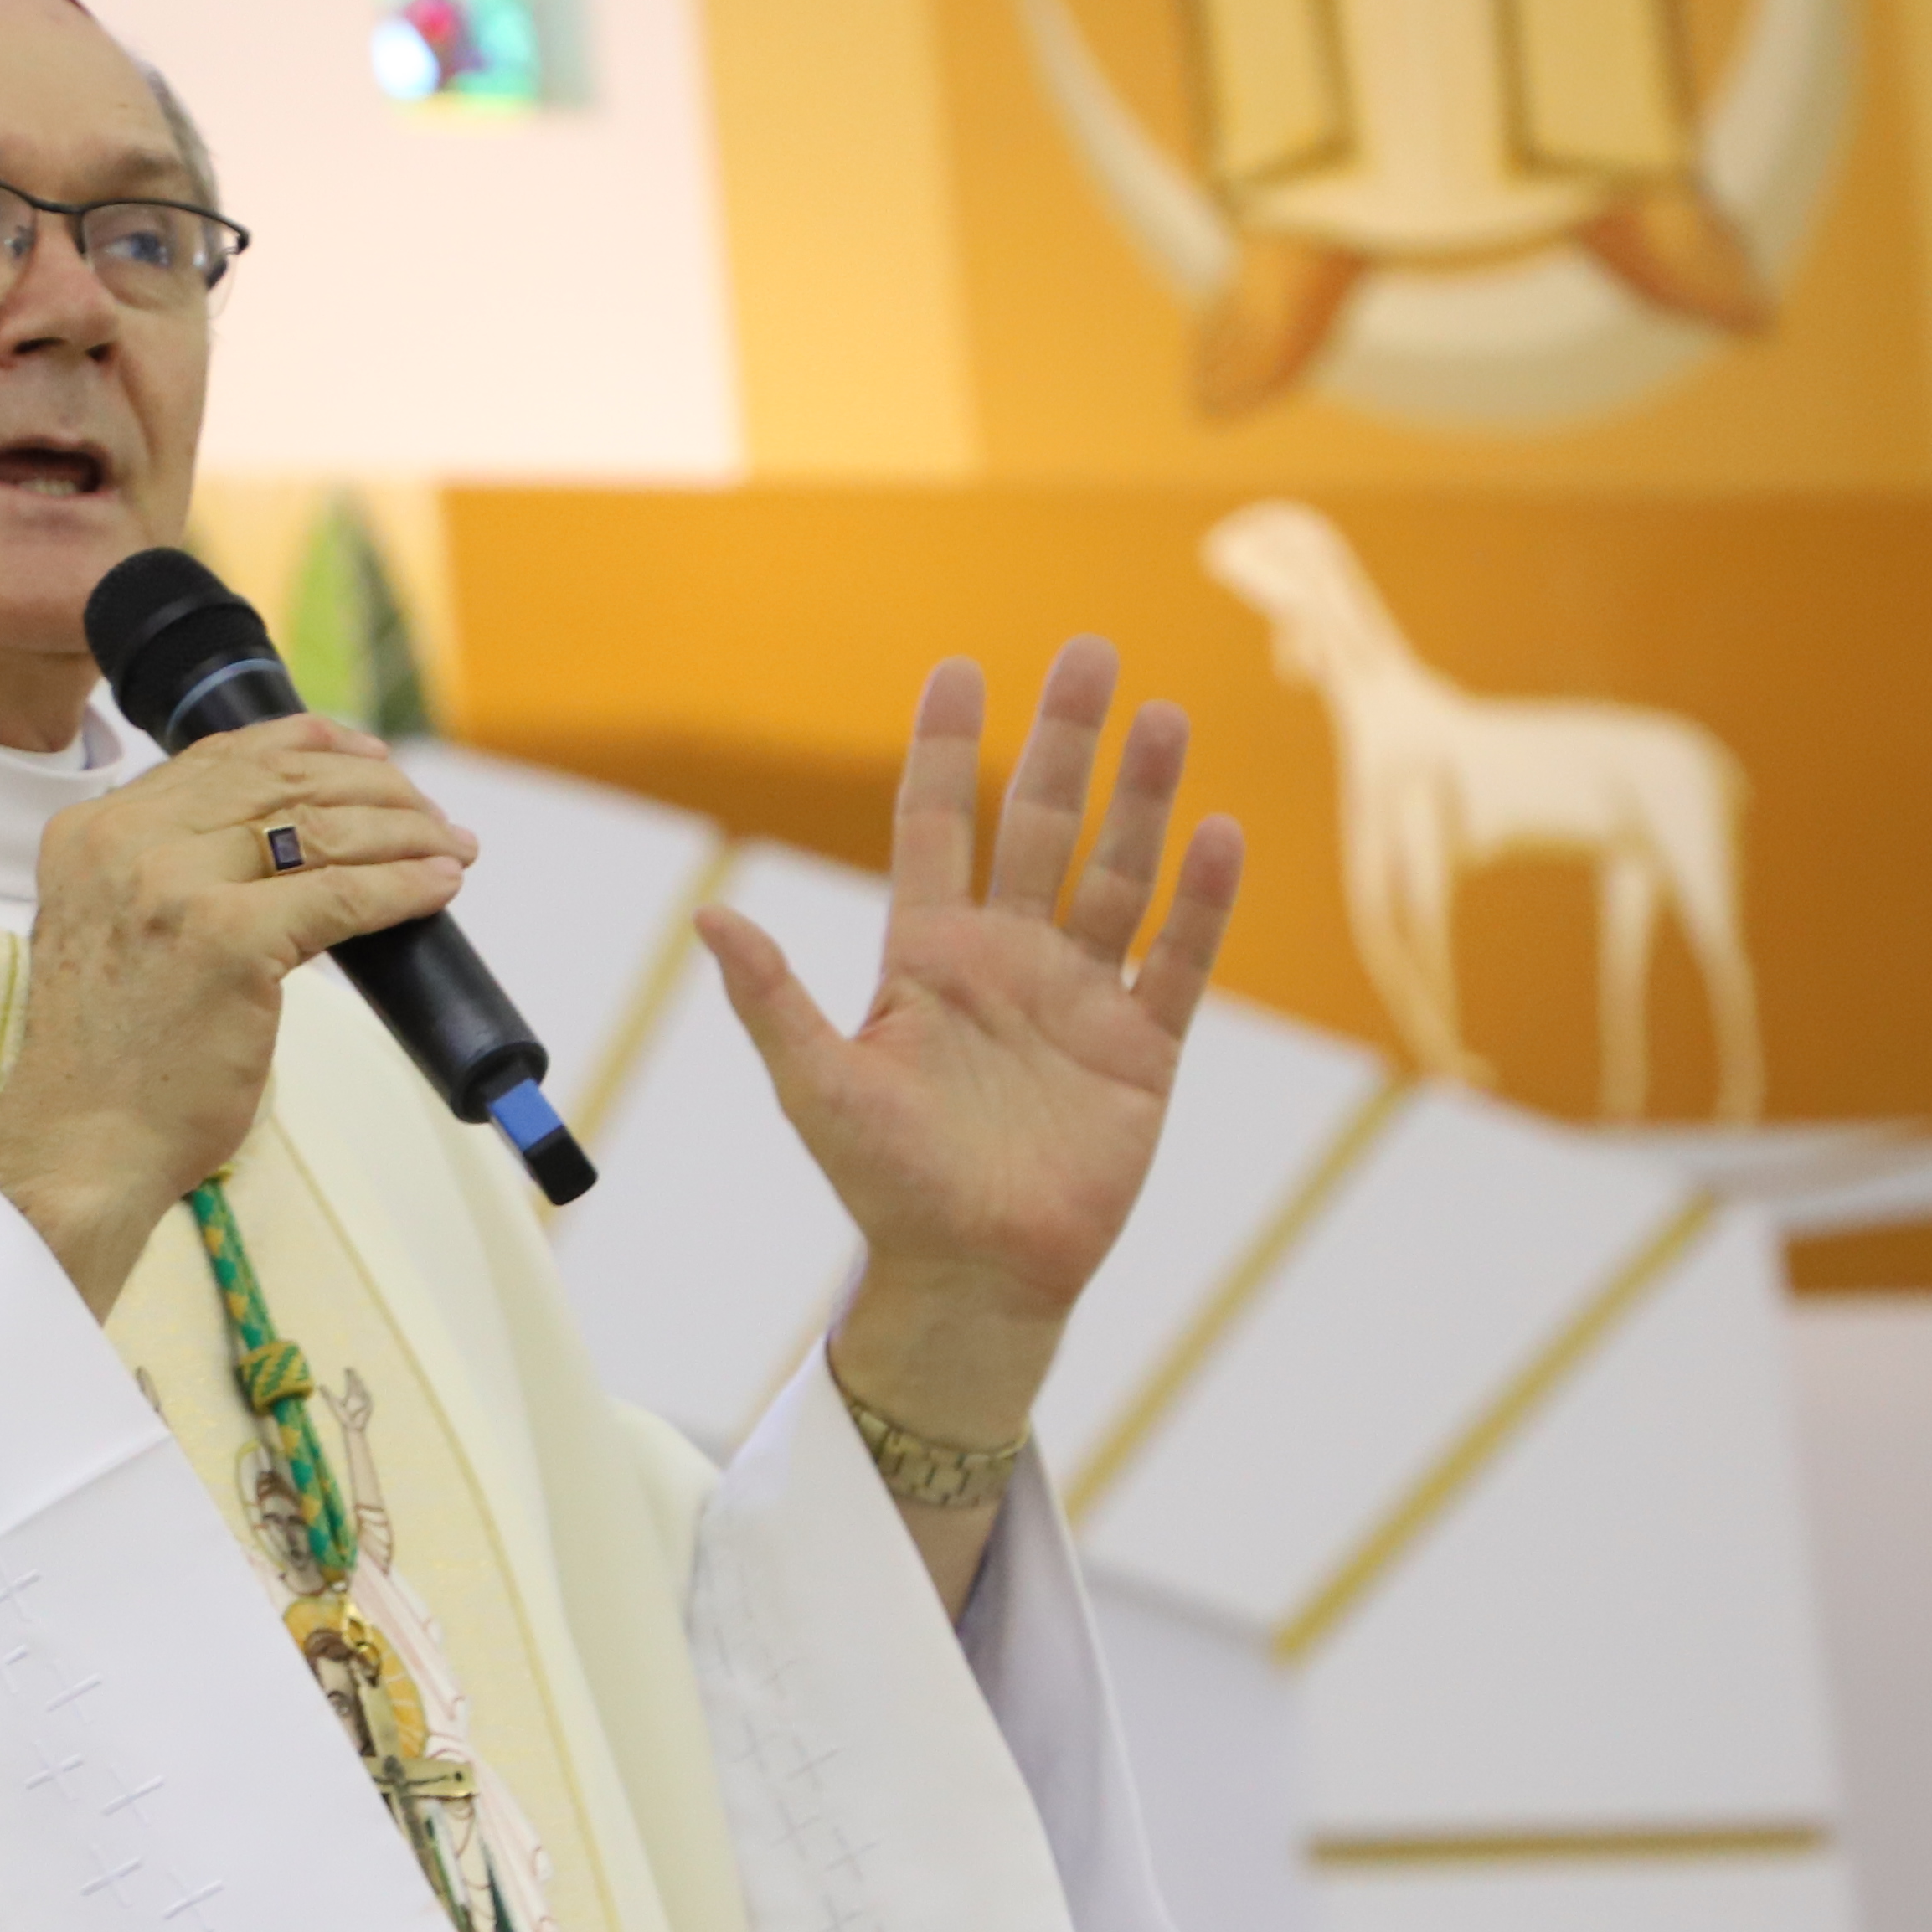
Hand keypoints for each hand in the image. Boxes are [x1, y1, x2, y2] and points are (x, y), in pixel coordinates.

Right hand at [0, 718, 473, 1311]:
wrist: (82, 1144)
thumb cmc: (110, 1060)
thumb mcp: (114, 930)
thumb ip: (167, 872)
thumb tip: (281, 842)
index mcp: (92, 830)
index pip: (221, 754)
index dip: (311, 745)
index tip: (371, 760)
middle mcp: (125, 840)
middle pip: (280, 780)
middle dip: (374, 788)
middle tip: (429, 816)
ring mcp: (174, 885)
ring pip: (320, 828)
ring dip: (403, 831)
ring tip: (451, 847)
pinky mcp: (227, 939)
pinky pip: (343, 895)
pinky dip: (404, 886)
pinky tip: (438, 887)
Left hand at [697, 643, 1240, 1594]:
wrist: (973, 1279)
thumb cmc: (886, 1189)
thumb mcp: (818, 1089)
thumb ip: (775, 1001)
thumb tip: (711, 918)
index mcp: (928, 959)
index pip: (938, 829)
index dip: (948, 751)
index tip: (960, 669)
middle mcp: (1007, 963)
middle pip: (1041, 826)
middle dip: (1066, 742)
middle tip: (1090, 652)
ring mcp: (1079, 1002)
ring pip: (1117, 877)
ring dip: (1142, 799)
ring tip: (1166, 717)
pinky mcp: (1140, 1055)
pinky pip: (1176, 963)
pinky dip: (1199, 903)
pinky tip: (1219, 833)